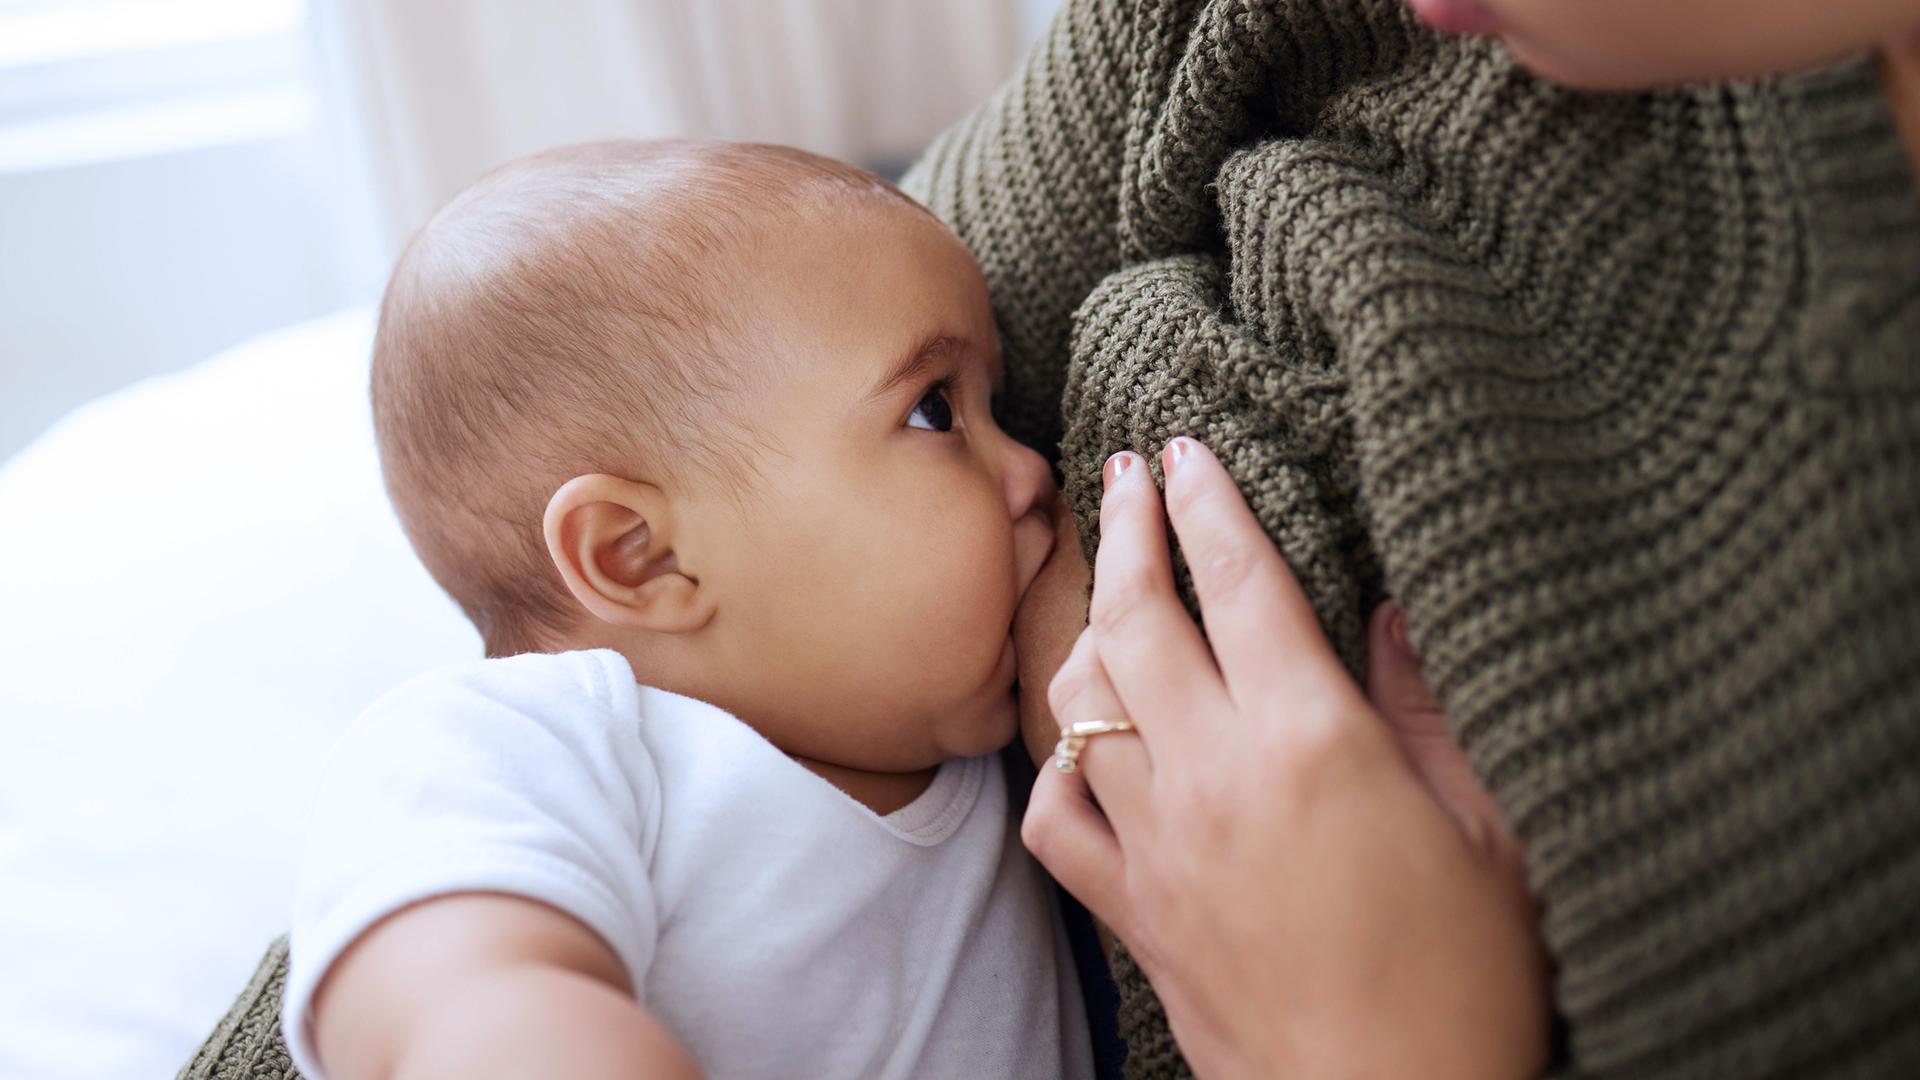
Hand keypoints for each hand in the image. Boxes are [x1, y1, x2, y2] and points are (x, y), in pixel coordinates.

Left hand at [1022, 438, 1547, 1079]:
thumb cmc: (1466, 977)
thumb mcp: (1489, 828)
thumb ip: (1430, 707)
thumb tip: (1390, 611)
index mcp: (1311, 739)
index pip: (1237, 581)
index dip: (1208, 502)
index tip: (1186, 451)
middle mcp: (1215, 775)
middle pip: (1137, 617)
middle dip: (1125, 529)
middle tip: (1125, 474)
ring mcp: (1158, 843)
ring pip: (1082, 701)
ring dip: (1085, 625)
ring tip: (1105, 583)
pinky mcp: (1132, 910)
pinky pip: (1057, 816)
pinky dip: (1058, 764)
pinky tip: (1083, 741)